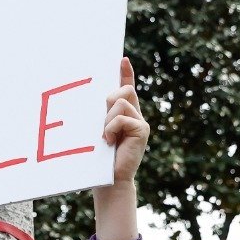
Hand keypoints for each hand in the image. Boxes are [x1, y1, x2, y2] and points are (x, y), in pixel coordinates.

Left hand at [101, 57, 148, 186]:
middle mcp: (135, 115)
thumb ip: (101, 115)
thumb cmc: (99, 158)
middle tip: (103, 123)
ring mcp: (140, 122)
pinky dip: (111, 128)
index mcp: (123, 114)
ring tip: (105, 137)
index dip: (126, 73)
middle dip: (109, 100)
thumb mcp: (97, 130)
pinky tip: (109, 141)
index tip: (122, 60)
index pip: (126, 88)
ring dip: (107, 119)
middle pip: (124, 90)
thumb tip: (99, 99)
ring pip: (121, 101)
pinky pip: (122, 117)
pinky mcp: (142, 130)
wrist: (109, 180)